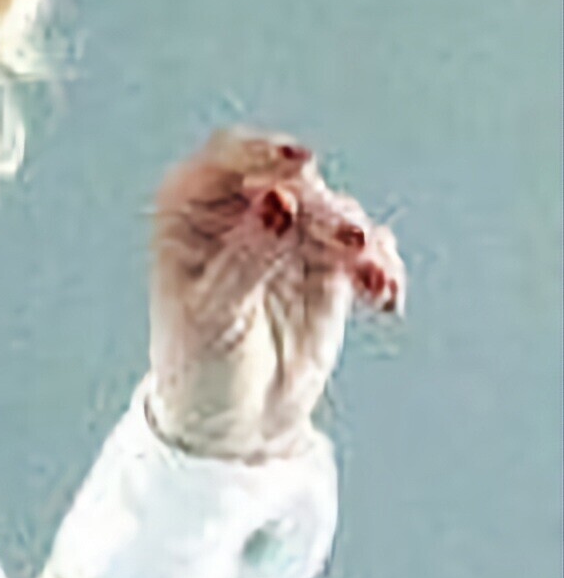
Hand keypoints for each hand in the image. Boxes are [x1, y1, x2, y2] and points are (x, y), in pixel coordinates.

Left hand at [148, 130, 405, 461]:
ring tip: (375, 282)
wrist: (236, 425)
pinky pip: (366, 249)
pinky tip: (386, 295)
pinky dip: (381, 266)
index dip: (264, 152)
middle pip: (295, 183)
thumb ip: (247, 256)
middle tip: (352, 245)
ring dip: (361, 242)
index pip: (230, 157)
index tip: (299, 164)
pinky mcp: (328, 263)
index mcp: (191, 209)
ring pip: (336, 213)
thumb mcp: (215, 316)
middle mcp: (241, 210)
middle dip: (327, 212)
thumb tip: (280, 203)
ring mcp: (289, 233)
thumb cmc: (200, 369)